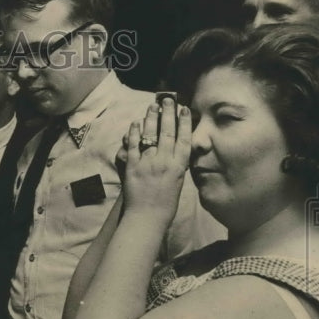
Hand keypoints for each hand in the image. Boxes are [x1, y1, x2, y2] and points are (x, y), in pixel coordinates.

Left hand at [121, 97, 190, 224]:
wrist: (147, 218)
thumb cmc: (165, 205)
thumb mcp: (177, 183)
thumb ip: (176, 166)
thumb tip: (175, 152)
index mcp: (179, 167)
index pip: (184, 139)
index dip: (185, 122)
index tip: (185, 109)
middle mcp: (164, 162)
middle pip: (167, 132)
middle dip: (168, 113)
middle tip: (168, 100)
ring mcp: (148, 163)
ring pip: (151, 135)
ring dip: (151, 119)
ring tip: (152, 106)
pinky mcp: (132, 167)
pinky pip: (133, 146)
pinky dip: (133, 133)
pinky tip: (135, 123)